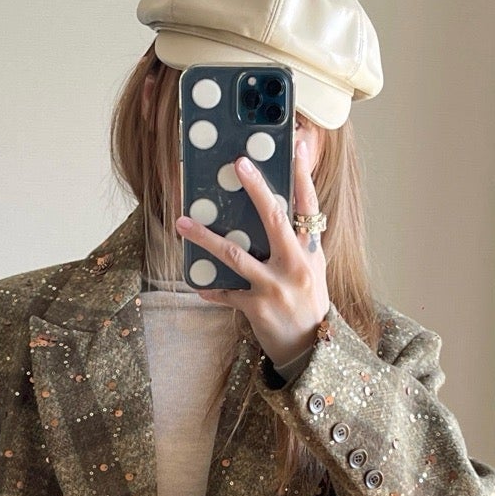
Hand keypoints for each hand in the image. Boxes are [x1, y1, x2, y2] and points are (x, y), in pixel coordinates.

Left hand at [176, 138, 328, 370]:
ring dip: (205, 237)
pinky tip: (197, 285)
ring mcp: (275, 286)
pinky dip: (211, 289)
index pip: (309, 205)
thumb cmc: (310, 305)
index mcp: (311, 251)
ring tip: (182, 222)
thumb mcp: (313, 270)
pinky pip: (227, 294)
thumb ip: (298, 243)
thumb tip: (277, 213)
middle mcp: (296, 265)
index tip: (295, 144)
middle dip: (256, 189)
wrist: (312, 351)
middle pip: (274, 219)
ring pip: (236, 254)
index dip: (302, 174)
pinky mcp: (257, 307)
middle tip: (239, 164)